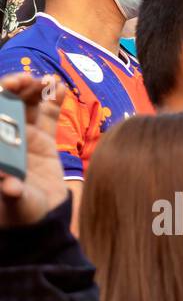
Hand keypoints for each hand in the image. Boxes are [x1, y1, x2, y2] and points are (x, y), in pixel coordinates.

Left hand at [0, 73, 67, 228]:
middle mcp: (4, 137)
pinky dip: (53, 100)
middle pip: (6, 103)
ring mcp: (24, 136)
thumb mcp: (14, 203)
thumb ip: (11, 192)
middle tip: (27, 80)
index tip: (9, 87)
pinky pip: (47, 115)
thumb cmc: (19, 213)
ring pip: (26, 104)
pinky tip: (59, 88)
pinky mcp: (43, 141)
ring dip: (33, 89)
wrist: (43, 220)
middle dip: (14, 87)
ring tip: (47, 81)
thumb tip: (9, 184)